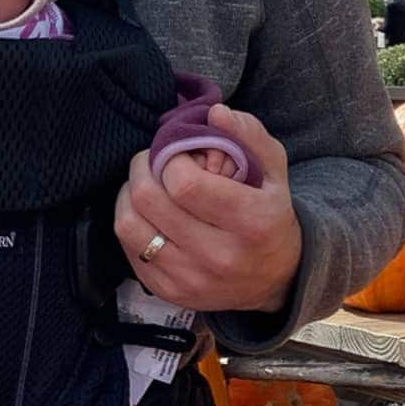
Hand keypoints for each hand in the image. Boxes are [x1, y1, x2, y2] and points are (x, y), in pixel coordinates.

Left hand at [115, 106, 301, 316]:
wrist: (276, 279)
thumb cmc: (270, 214)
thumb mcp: (274, 171)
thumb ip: (249, 135)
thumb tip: (215, 112)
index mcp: (251, 223)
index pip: (185, 184)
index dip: (170, 158)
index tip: (176, 152)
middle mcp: (219, 257)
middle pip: (150, 201)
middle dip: (142, 168)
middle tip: (152, 160)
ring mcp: (191, 279)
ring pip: (129, 226)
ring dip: (128, 194)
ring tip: (144, 183)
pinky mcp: (168, 292)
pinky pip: (128, 249)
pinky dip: (131, 221)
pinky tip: (147, 212)